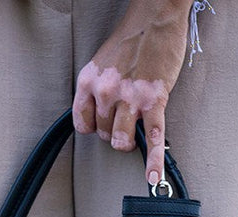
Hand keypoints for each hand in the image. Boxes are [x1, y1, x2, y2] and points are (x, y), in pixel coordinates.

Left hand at [72, 0, 189, 185]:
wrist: (155, 19)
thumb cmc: (129, 41)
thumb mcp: (99, 65)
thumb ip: (94, 91)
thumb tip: (95, 116)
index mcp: (88, 83)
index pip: (82, 125)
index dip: (92, 128)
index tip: (100, 125)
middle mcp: (106, 92)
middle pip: (103, 133)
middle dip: (113, 130)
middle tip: (123, 117)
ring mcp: (131, 99)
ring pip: (121, 140)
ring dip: (127, 141)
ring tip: (133, 132)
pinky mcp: (155, 102)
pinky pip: (152, 138)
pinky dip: (153, 161)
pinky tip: (153, 176)